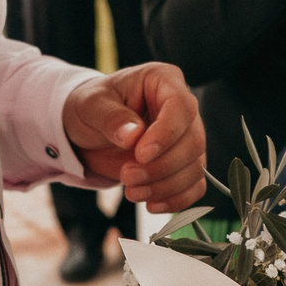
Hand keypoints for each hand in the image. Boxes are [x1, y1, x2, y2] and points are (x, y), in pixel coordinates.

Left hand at [63, 62, 206, 211]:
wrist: (89, 130)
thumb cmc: (92, 108)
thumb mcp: (91, 105)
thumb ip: (111, 118)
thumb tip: (133, 135)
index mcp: (163, 81)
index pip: (181, 107)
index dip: (166, 134)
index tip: (141, 154)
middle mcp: (182, 109)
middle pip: (193, 142)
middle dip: (161, 167)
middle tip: (127, 176)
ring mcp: (186, 137)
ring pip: (195, 167)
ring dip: (165, 186)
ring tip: (132, 192)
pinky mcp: (184, 164)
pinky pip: (194, 186)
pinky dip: (176, 200)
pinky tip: (151, 205)